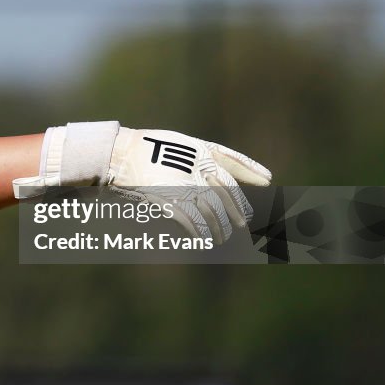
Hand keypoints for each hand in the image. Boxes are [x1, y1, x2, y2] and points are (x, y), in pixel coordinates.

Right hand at [12, 122, 271, 243]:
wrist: (116, 154)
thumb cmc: (144, 148)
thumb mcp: (177, 144)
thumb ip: (201, 156)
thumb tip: (221, 168)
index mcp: (201, 150)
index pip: (233, 163)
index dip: (251, 170)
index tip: (268, 179)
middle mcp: (199, 166)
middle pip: (228, 193)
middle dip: (238, 210)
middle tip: (245, 223)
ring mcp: (187, 183)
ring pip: (214, 211)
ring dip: (220, 227)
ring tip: (222, 237)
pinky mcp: (172, 199)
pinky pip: (194, 221)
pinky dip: (201, 233)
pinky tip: (204, 240)